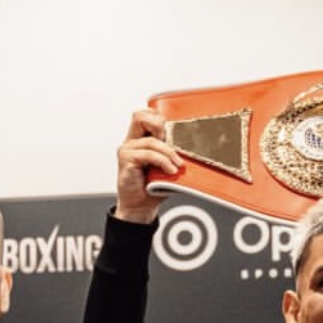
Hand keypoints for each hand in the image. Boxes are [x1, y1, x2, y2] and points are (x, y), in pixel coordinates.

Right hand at [114, 109, 180, 224]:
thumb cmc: (152, 188)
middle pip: (140, 116)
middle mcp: (132, 142)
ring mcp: (128, 150)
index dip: (158, 117)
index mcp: (140, 139)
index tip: (173, 132)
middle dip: (159, 125)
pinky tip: (170, 171)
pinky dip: (163, 161)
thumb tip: (196, 151)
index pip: (146, 115)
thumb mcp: (168, 167)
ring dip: (168, 152)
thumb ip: (175, 155)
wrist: (141, 207)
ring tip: (177, 165)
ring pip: (151, 139)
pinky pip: (148, 154)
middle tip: (170, 140)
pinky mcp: (126, 160)